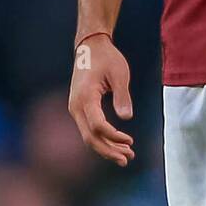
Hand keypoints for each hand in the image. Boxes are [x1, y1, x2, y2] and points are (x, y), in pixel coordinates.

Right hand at [68, 33, 134, 166]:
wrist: (90, 46)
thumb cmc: (106, 58)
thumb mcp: (119, 73)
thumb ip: (122, 96)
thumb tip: (126, 118)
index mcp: (85, 96)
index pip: (98, 125)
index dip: (114, 136)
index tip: (130, 140)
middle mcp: (76, 105)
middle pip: (90, 137)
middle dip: (108, 150)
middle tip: (127, 159)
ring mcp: (75, 108)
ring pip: (89, 136)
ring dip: (107, 147)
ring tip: (126, 155)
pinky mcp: (79, 108)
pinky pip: (89, 128)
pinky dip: (102, 138)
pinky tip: (117, 144)